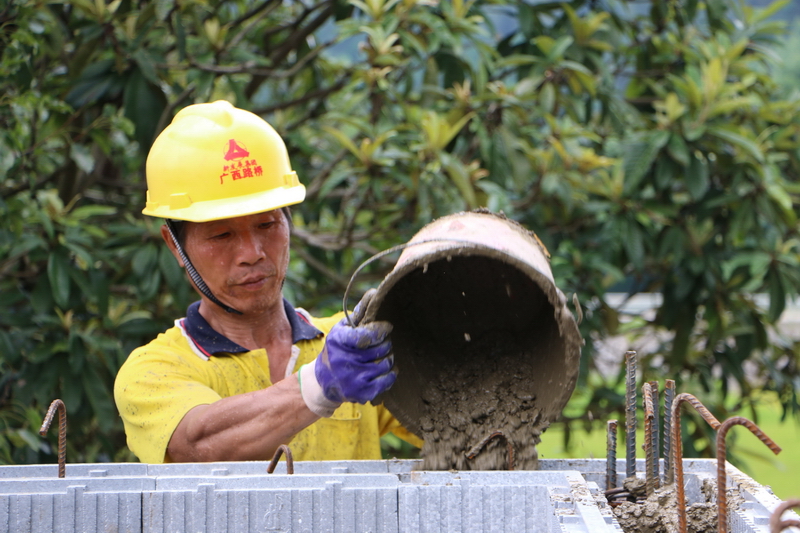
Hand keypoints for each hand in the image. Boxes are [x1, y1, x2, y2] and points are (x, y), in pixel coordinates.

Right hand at [298, 289, 397, 415]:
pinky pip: (387, 381)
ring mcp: (353, 379)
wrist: (323, 381)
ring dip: (388, 358)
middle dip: (385, 343)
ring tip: (383, 355)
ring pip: (386, 364)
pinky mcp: (361, 393)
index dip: (380, 330)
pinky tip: (387, 369)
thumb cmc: (337, 349)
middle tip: (383, 342)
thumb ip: (359, 313)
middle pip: (380, 349)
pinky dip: (390, 374)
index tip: (387, 327)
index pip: (366, 335)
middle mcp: (345, 361)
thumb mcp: (342, 329)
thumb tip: (374, 293)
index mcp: (339, 342)